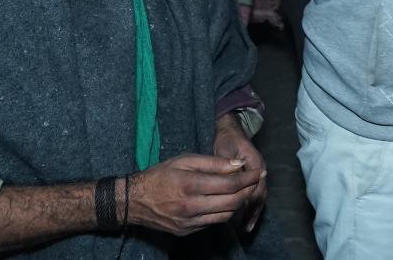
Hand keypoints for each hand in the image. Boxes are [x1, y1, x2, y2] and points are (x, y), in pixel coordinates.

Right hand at [126, 152, 265, 235]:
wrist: (133, 201)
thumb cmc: (160, 175)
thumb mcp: (185, 160)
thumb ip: (213, 163)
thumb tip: (238, 165)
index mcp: (190, 185)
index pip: (230, 185)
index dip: (249, 178)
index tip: (259, 172)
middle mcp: (190, 206)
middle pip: (232, 202)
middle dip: (249, 191)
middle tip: (255, 181)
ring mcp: (188, 222)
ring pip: (226, 215)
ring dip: (239, 203)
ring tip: (242, 190)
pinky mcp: (186, 231)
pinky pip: (213, 223)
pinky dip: (224, 212)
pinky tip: (225, 201)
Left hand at [213, 113, 266, 232]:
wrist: (232, 129)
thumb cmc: (227, 139)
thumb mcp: (225, 150)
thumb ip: (227, 166)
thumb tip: (230, 182)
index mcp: (255, 164)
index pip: (255, 187)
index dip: (248, 203)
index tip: (240, 216)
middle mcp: (260, 170)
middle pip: (260, 195)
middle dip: (253, 212)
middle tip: (246, 228)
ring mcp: (257, 173)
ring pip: (259, 196)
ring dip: (253, 211)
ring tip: (247, 227)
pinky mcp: (252, 176)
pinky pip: (254, 193)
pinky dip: (251, 206)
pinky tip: (244, 215)